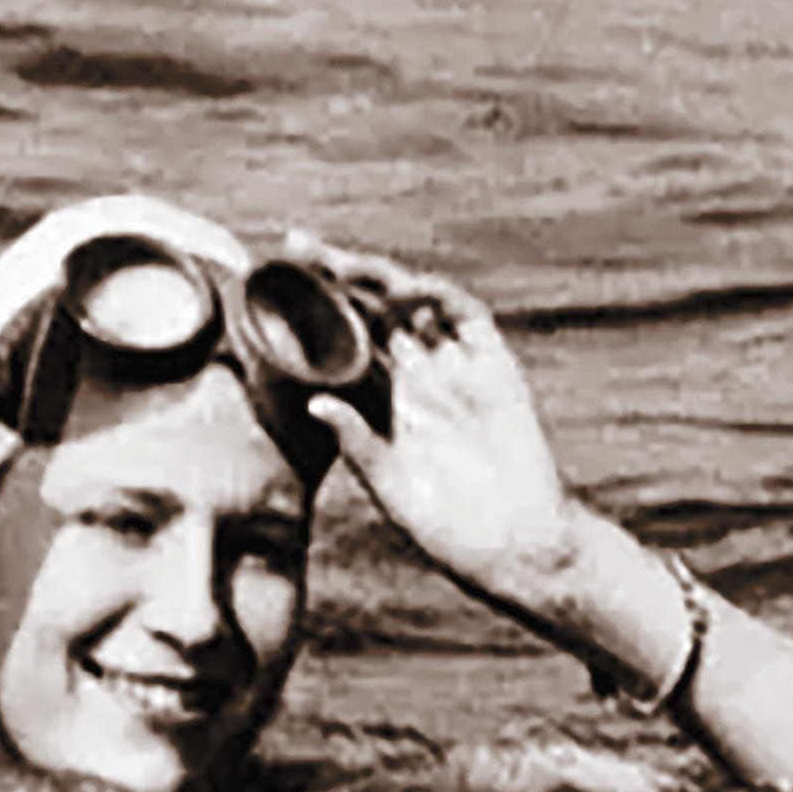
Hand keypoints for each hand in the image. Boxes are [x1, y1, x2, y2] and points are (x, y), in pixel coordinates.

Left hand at [283, 232, 582, 610]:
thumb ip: (358, 445)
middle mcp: (417, 377)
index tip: (274, 284)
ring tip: (344, 264)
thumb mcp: (391, 488)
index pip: (342, 343)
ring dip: (381, 277)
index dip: (313, 312)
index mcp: (385, 402)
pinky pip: (466, 317)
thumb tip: (316, 405)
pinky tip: (410, 289)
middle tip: (299, 244)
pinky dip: (438, 297)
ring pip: (414, 303)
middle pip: (372, 310)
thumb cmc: (450, 527)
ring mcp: (455, 369)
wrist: (518, 547)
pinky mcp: (494, 369)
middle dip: (337, 275)